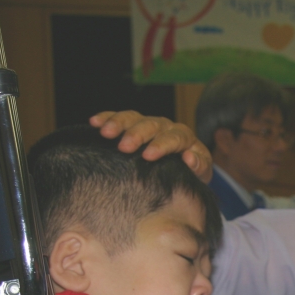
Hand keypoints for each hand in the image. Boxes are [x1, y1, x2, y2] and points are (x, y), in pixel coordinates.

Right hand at [89, 111, 212, 181]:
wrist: (184, 172)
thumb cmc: (191, 176)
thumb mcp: (200, 174)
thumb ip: (199, 166)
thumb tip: (189, 158)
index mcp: (184, 138)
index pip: (175, 137)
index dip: (161, 145)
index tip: (148, 156)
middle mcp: (166, 127)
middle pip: (152, 125)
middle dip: (137, 134)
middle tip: (124, 146)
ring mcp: (149, 125)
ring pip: (134, 118)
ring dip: (119, 123)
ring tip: (105, 133)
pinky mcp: (133, 125)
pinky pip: (119, 118)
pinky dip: (107, 118)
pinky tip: (94, 123)